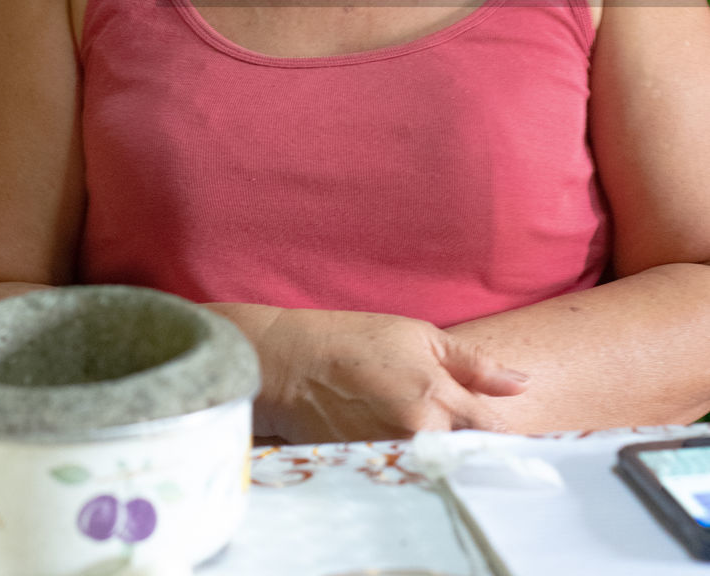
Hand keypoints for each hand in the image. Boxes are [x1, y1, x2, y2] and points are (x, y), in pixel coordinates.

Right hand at [208, 304, 527, 442]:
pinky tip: (408, 449)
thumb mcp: (419, 336)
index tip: (512, 434)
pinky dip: (417, 467)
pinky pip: (411, 476)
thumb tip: (521, 384)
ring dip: (445, 458)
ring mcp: (393, 457)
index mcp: (436, 397)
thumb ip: (473, 364)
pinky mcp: (372, 472)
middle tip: (462, 431)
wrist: (290, 363)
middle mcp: (418, 434)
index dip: (502, 432)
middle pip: (468, 456)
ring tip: (426, 434)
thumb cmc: (355, 340)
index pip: (491, 430)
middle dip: (473, 448)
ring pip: (440, 468)